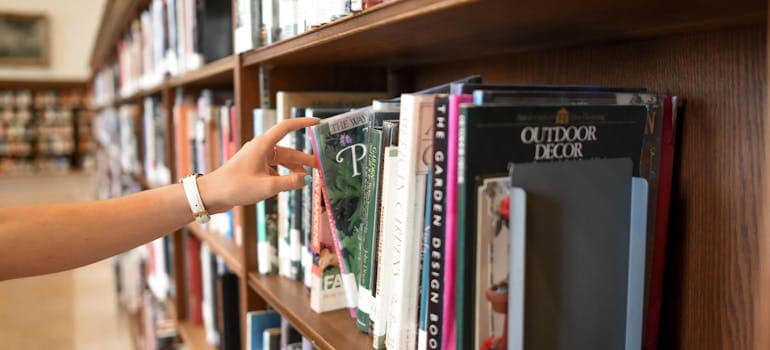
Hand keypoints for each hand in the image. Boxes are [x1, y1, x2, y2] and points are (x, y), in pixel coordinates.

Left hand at [197, 117, 319, 212]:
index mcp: (263, 145)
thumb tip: (307, 179)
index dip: (302, 123)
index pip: (286, 127)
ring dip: (294, 169)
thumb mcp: (267, 186)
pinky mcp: (253, 169)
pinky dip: (283, 176)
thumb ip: (290, 182)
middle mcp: (260, 149)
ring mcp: (256, 158)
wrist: (211, 195)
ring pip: (281, 161)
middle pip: (288, 150)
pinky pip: (273, 169)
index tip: (317, 123)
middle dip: (304, 159)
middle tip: (319, 168)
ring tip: (306, 180)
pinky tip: (288, 186)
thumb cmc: (235, 187)